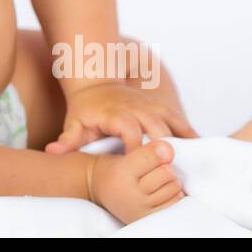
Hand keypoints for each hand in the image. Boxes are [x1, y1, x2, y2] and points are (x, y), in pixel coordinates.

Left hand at [45, 82, 197, 154]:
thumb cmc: (84, 109)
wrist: (95, 81)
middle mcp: (136, 108)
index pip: (129, 131)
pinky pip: (177, 118)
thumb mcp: (74, 124)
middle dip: (163, 147)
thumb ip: (67, 141)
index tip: (140, 167)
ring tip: (191, 161)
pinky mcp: (158, 106)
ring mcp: (149, 105)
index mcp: (117, 114)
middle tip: (170, 170)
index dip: (135, 148)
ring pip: (170, 121)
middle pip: (155, 127)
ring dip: (180, 140)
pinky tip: (199, 147)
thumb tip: (52, 152)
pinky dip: (188, 131)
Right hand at [87, 139, 186, 223]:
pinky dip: (174, 195)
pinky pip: (172, 204)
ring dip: (171, 180)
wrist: (96, 190)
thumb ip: (148, 152)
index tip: (163, 149)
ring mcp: (139, 207)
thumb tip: (170, 152)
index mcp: (122, 170)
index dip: (163, 150)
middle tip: (157, 166)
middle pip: (166, 173)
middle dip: (166, 166)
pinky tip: (164, 189)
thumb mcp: (124, 154)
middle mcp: (130, 191)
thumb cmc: (114, 168)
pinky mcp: (146, 218)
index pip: (153, 157)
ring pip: (172, 188)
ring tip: (161, 178)